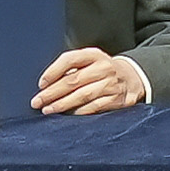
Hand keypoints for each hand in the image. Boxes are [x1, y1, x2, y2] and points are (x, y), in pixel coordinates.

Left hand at [31, 47, 147, 115]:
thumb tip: (47, 85)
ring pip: (82, 95)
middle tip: (37, 101)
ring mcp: (111, 84)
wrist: (132, 78)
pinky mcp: (117, 99)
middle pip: (73, 80)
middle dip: (52, 93)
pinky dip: (79, 112)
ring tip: (48, 110)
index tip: (41, 84)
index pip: (70, 59)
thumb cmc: (103, 71)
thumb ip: (72, 69)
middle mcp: (103, 68)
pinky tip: (68, 115)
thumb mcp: (90, 61)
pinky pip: (94, 107)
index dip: (53, 71)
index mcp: (94, 55)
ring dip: (62, 104)